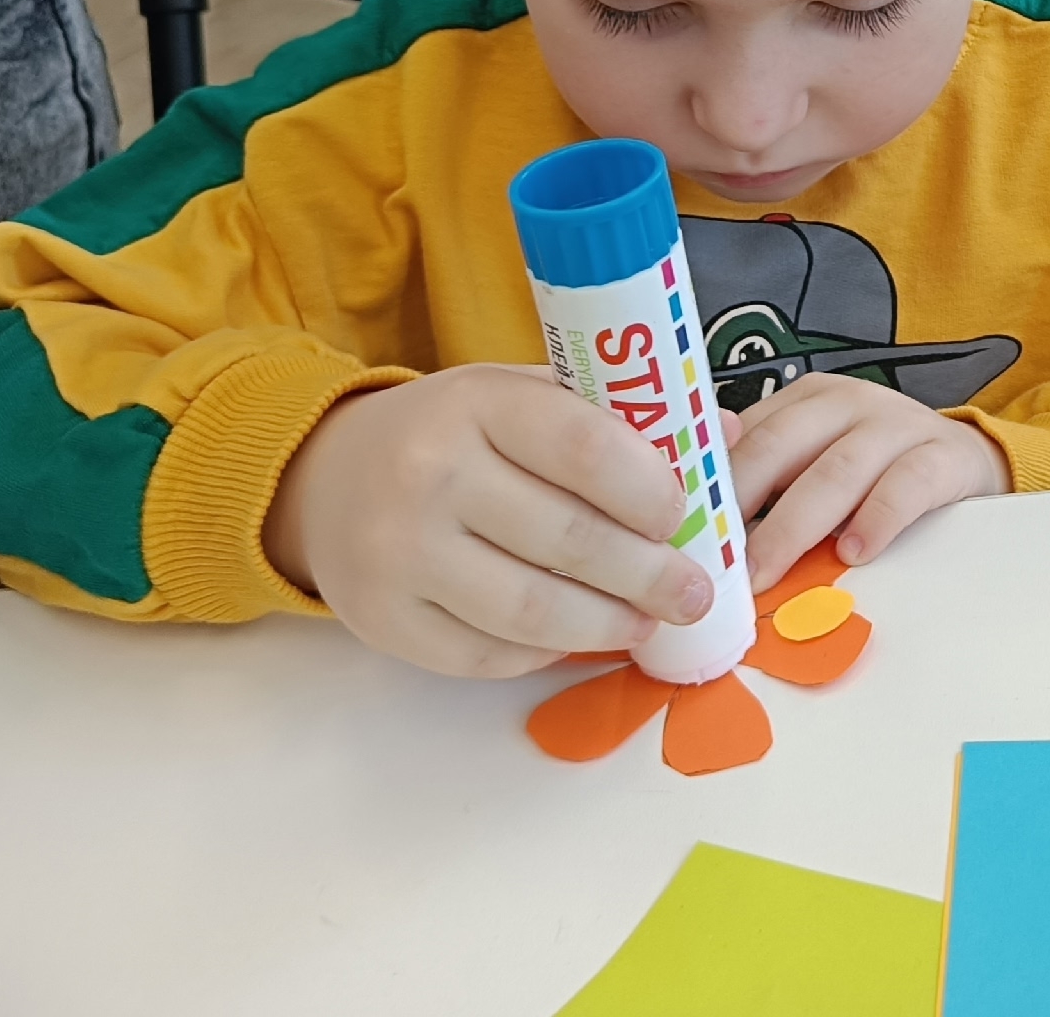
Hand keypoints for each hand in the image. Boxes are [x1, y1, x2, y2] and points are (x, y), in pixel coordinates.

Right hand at [263, 364, 716, 678]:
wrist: (324, 478)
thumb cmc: (453, 434)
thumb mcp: (519, 395)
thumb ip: (612, 417)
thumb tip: (724, 436)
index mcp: (477, 404)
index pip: (586, 449)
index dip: (650, 491)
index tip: (686, 516)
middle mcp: (430, 475)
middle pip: (569, 540)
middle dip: (650, 575)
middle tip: (693, 593)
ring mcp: (400, 553)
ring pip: (532, 611)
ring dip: (607, 625)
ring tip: (647, 624)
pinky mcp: (384, 621)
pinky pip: (486, 655)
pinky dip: (544, 653)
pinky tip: (576, 637)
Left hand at [729, 373, 1011, 589]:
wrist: (966, 460)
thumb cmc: (875, 472)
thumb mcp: (817, 465)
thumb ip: (768, 482)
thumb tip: (701, 525)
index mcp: (805, 401)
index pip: (745, 433)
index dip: (710, 483)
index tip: (683, 531)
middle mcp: (846, 402)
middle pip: (780, 445)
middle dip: (742, 506)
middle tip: (718, 564)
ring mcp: (897, 425)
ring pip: (836, 470)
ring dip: (795, 524)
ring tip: (768, 571)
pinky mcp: (942, 456)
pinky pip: (905, 485)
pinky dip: (876, 519)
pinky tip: (855, 552)